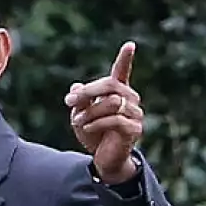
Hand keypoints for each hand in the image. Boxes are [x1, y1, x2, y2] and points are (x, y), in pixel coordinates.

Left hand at [65, 41, 143, 184]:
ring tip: (77, 122)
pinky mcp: (134, 129)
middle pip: (110, 85)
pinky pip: (115, 120)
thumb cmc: (95, 136)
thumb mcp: (82, 116)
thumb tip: (75, 87)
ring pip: (111, 103)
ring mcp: (135, 114)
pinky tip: (86, 129)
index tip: (130, 44)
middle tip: (69, 101)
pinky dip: (96, 123)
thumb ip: (80, 101)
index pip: (122, 72)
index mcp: (119, 93)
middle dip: (87, 92)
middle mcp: (131, 100)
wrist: (105, 161)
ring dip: (90, 111)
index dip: (125, 58)